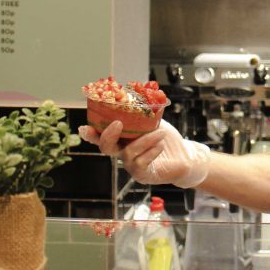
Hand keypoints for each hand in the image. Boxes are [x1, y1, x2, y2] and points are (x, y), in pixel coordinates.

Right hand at [78, 120, 210, 186]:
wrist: (185, 157)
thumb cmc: (165, 138)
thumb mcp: (153, 121)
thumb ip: (143, 113)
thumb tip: (139, 95)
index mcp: (121, 139)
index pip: (101, 137)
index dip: (90, 134)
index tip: (84, 127)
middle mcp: (122, 153)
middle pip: (106, 148)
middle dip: (108, 135)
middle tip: (117, 123)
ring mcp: (131, 166)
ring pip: (128, 153)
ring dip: (144, 140)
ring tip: (160, 131)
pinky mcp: (143, 175)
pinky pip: (141, 163)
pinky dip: (151, 151)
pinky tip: (160, 144)